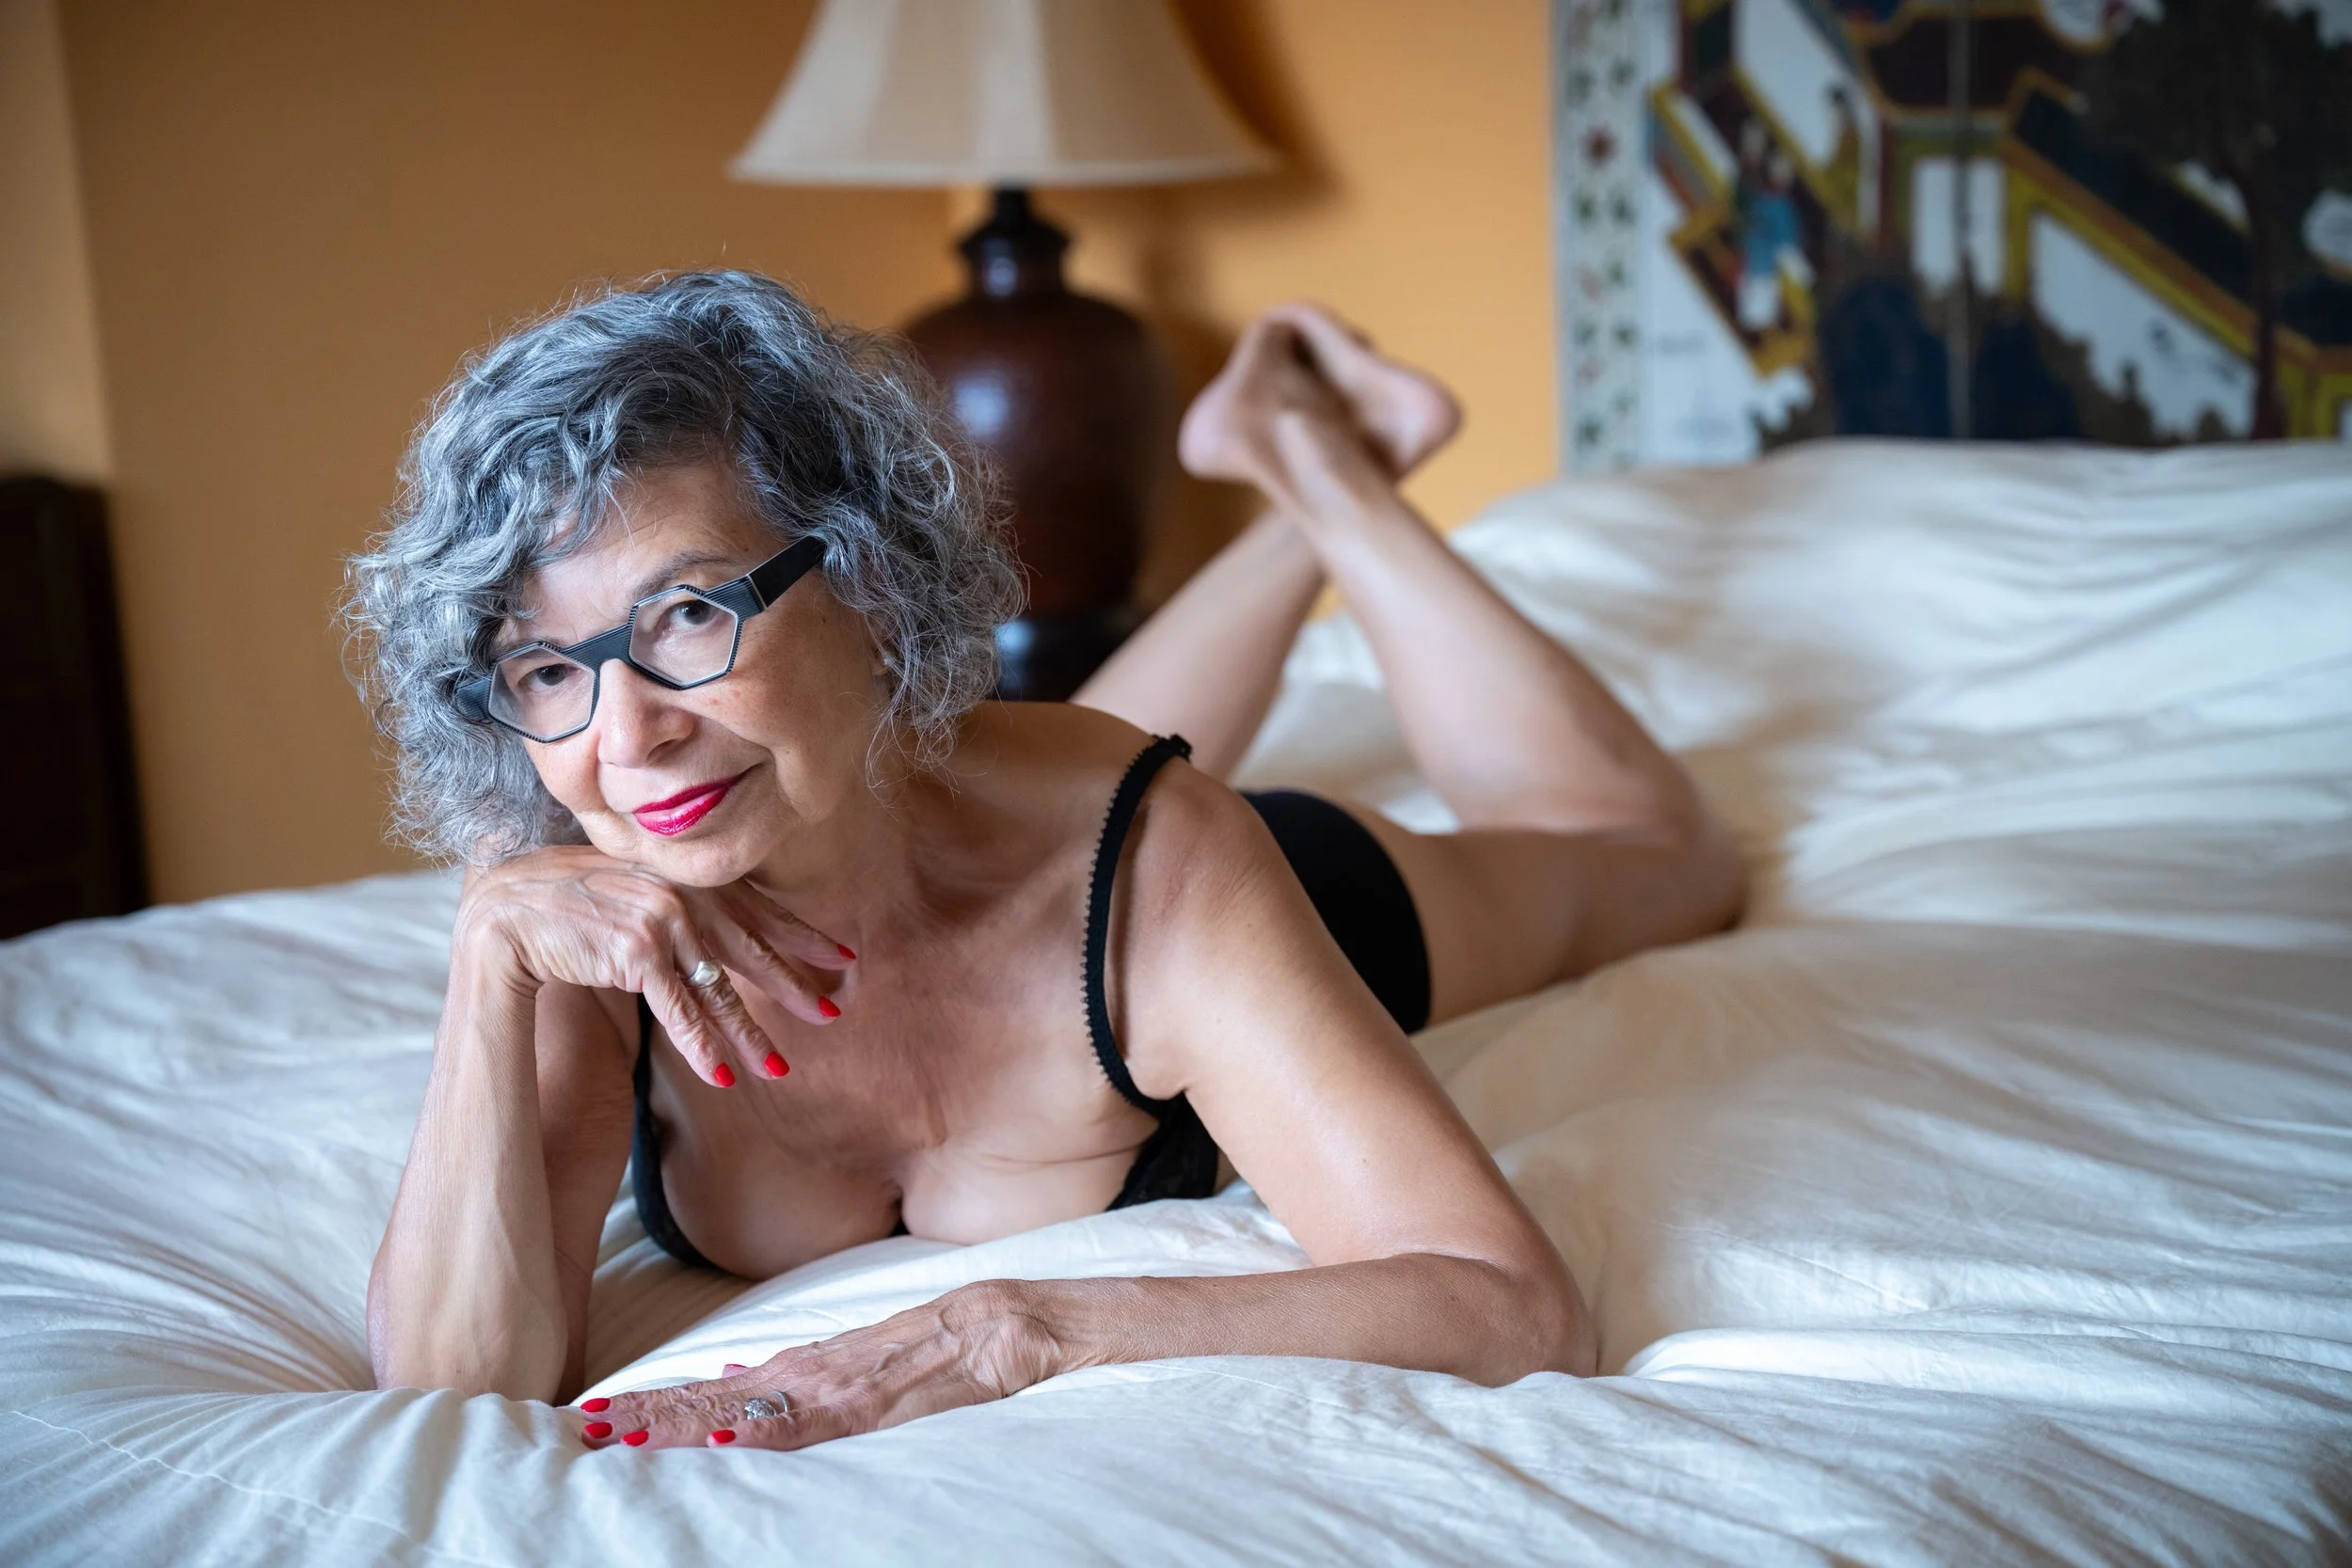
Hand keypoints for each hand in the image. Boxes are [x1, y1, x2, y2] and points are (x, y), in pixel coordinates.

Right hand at [457, 846, 849, 1088]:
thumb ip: (671, 901)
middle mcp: (678, 890)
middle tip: (831, 1013)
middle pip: (747, 947)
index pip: (752, 907)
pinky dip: (701, 1046)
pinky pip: (679, 1009)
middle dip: (792, 984)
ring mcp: (660, 918)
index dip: (798, 933)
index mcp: (681, 874)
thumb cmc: (560, 906)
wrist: (503, 911)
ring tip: (779, 1069)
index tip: (841, 957)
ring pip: (718, 987)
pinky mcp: (636, 950)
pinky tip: (724, 1077)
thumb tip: (714, 930)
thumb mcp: (627, 891)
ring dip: (749, 1033)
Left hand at [575, 1282, 1063, 1451]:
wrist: (994, 1322)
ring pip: (743, 1409)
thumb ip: (788, 1376)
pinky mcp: (868, 1402)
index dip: (650, 1404)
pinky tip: (727, 1436)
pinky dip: (765, 1428)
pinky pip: (809, 1422)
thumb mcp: (848, 1362)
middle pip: (708, 1399)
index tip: (594, 1415)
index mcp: (796, 1369)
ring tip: (625, 1434)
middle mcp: (803, 1374)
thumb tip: (727, 1382)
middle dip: (644, 1415)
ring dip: (681, 1422)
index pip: (708, 1392)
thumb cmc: (931, 1345)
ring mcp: (832, 1387)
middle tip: (580, 1428)